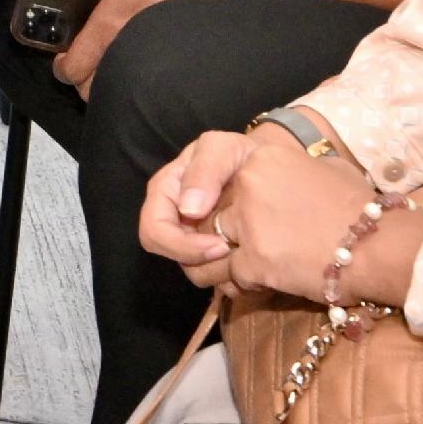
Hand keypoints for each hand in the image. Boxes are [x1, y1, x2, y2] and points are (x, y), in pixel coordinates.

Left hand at [32, 0, 250, 93]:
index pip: (79, 64)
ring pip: (124, 84)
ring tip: (103, 60)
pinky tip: (136, 54)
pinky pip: (149, 74)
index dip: (63, 69)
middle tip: (78, 63)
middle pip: (98, 86)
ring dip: (109, 80)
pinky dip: (136, 73)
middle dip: (83, 81)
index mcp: (114, 19)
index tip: (60, 63)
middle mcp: (134, 42)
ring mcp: (158, 52)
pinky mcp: (179, 52)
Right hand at [140, 130, 256, 284]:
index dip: (182, 245)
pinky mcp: (208, 248)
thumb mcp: (224, 149)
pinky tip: (246, 264)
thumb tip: (188, 210)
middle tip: (232, 253)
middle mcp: (172, 214)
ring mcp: (189, 232)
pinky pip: (208, 272)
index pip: (155, 230)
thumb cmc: (242, 154)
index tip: (221, 246)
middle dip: (198, 259)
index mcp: (166, 190)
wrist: (267, 163)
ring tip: (242, 257)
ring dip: (214, 269)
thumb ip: (206, 170)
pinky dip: (225, 274)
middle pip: (168, 253)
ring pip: (188, 266)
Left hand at [207, 134, 422, 310]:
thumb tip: (273, 181)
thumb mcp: (322, 169)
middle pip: (206, 212)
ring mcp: (249, 222)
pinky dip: (240, 286)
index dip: (196, 183)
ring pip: (206, 249)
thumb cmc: (358, 209)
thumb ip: (286, 171)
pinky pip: (228, 278)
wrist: (380, 247)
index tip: (194, 206)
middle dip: (208, 235)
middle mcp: (250, 183)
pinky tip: (262, 284)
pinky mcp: (255, 260)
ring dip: (217, 265)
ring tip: (239, 272)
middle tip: (221, 249)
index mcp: (263, 155)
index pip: (210, 157)